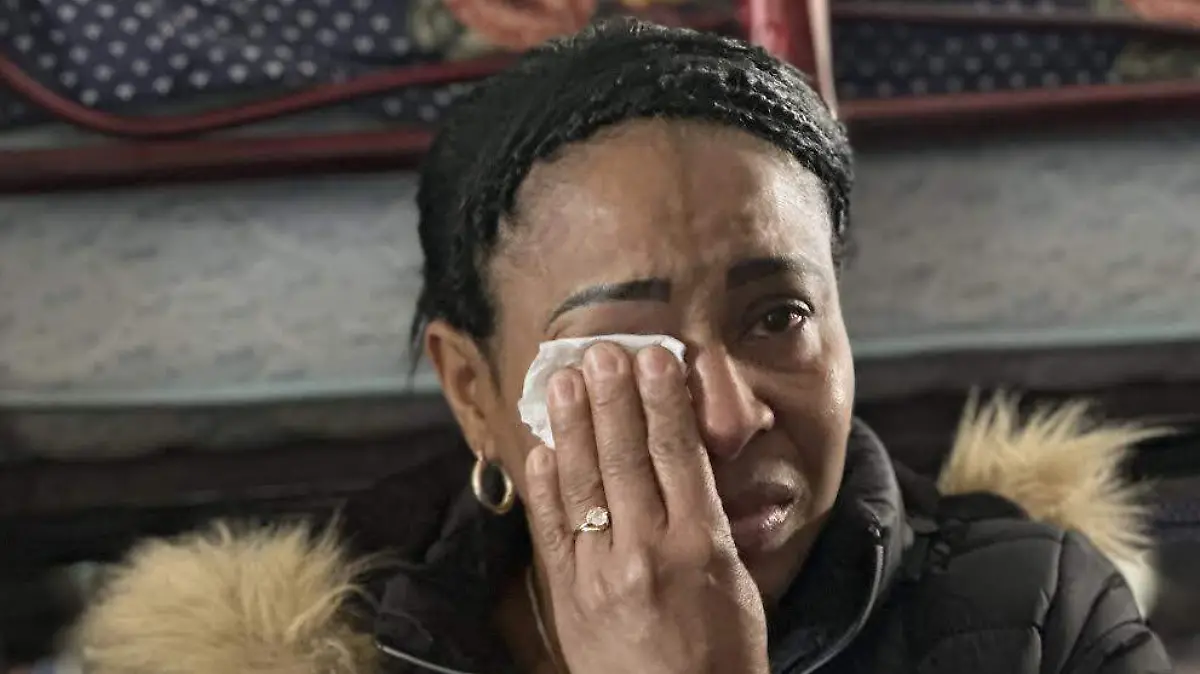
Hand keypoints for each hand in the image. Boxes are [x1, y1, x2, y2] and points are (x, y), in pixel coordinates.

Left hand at [524, 342, 768, 673]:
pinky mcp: (569, 596)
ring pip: (583, 483)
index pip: (678, 454)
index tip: (655, 358)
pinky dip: (544, 486)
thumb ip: (710, 521)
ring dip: (572, 426)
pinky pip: (552, 530)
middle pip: (625, 457)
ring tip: (563, 380)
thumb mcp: (737, 581)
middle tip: (602, 351)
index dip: (663, 400)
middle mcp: (648, 552)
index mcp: (701, 545)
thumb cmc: (722, 654)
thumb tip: (686, 461)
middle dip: (613, 397)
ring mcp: (602, 573)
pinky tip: (541, 448)